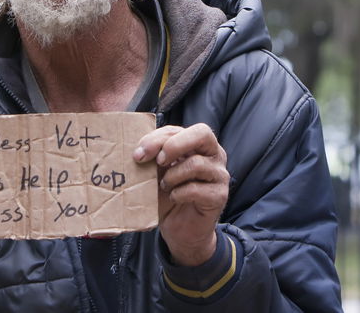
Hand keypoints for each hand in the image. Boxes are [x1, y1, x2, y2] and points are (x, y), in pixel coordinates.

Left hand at [134, 123, 228, 266]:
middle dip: (174, 145)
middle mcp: (214, 154)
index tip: (139, 154)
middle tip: (158, 162)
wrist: (180, 230)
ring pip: (196, 164)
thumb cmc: (169, 195)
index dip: (157, 138)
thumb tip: (139, 151)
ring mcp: (220, 174)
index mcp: (197, 144)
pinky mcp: (220, 195)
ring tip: (164, 186)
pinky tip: (174, 198)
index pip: (179, 130)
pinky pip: (196, 188)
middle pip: (202, 134)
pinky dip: (179, 193)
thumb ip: (154, 157)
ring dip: (173, 176)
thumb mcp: (158, 172)